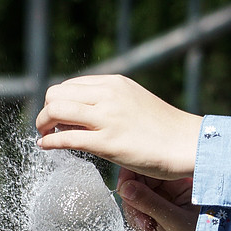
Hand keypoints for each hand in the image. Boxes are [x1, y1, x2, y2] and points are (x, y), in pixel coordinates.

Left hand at [36, 74, 202, 180]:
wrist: (188, 144)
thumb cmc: (164, 129)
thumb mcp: (135, 102)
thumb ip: (110, 103)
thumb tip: (85, 114)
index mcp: (114, 83)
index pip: (70, 85)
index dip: (57, 101)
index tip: (57, 117)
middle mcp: (108, 96)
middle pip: (56, 94)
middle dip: (45, 111)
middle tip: (46, 126)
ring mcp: (107, 118)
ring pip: (56, 111)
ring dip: (42, 124)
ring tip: (43, 135)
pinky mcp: (109, 143)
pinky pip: (67, 138)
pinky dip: (50, 141)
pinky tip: (45, 146)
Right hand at [118, 168, 225, 230]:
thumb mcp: (175, 221)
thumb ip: (150, 204)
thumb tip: (124, 188)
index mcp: (183, 176)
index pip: (150, 165)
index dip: (132, 175)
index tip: (124, 191)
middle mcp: (173, 182)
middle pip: (138, 181)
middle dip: (134, 202)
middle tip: (141, 222)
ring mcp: (165, 195)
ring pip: (135, 196)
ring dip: (136, 215)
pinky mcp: (159, 208)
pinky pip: (139, 209)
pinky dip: (139, 222)